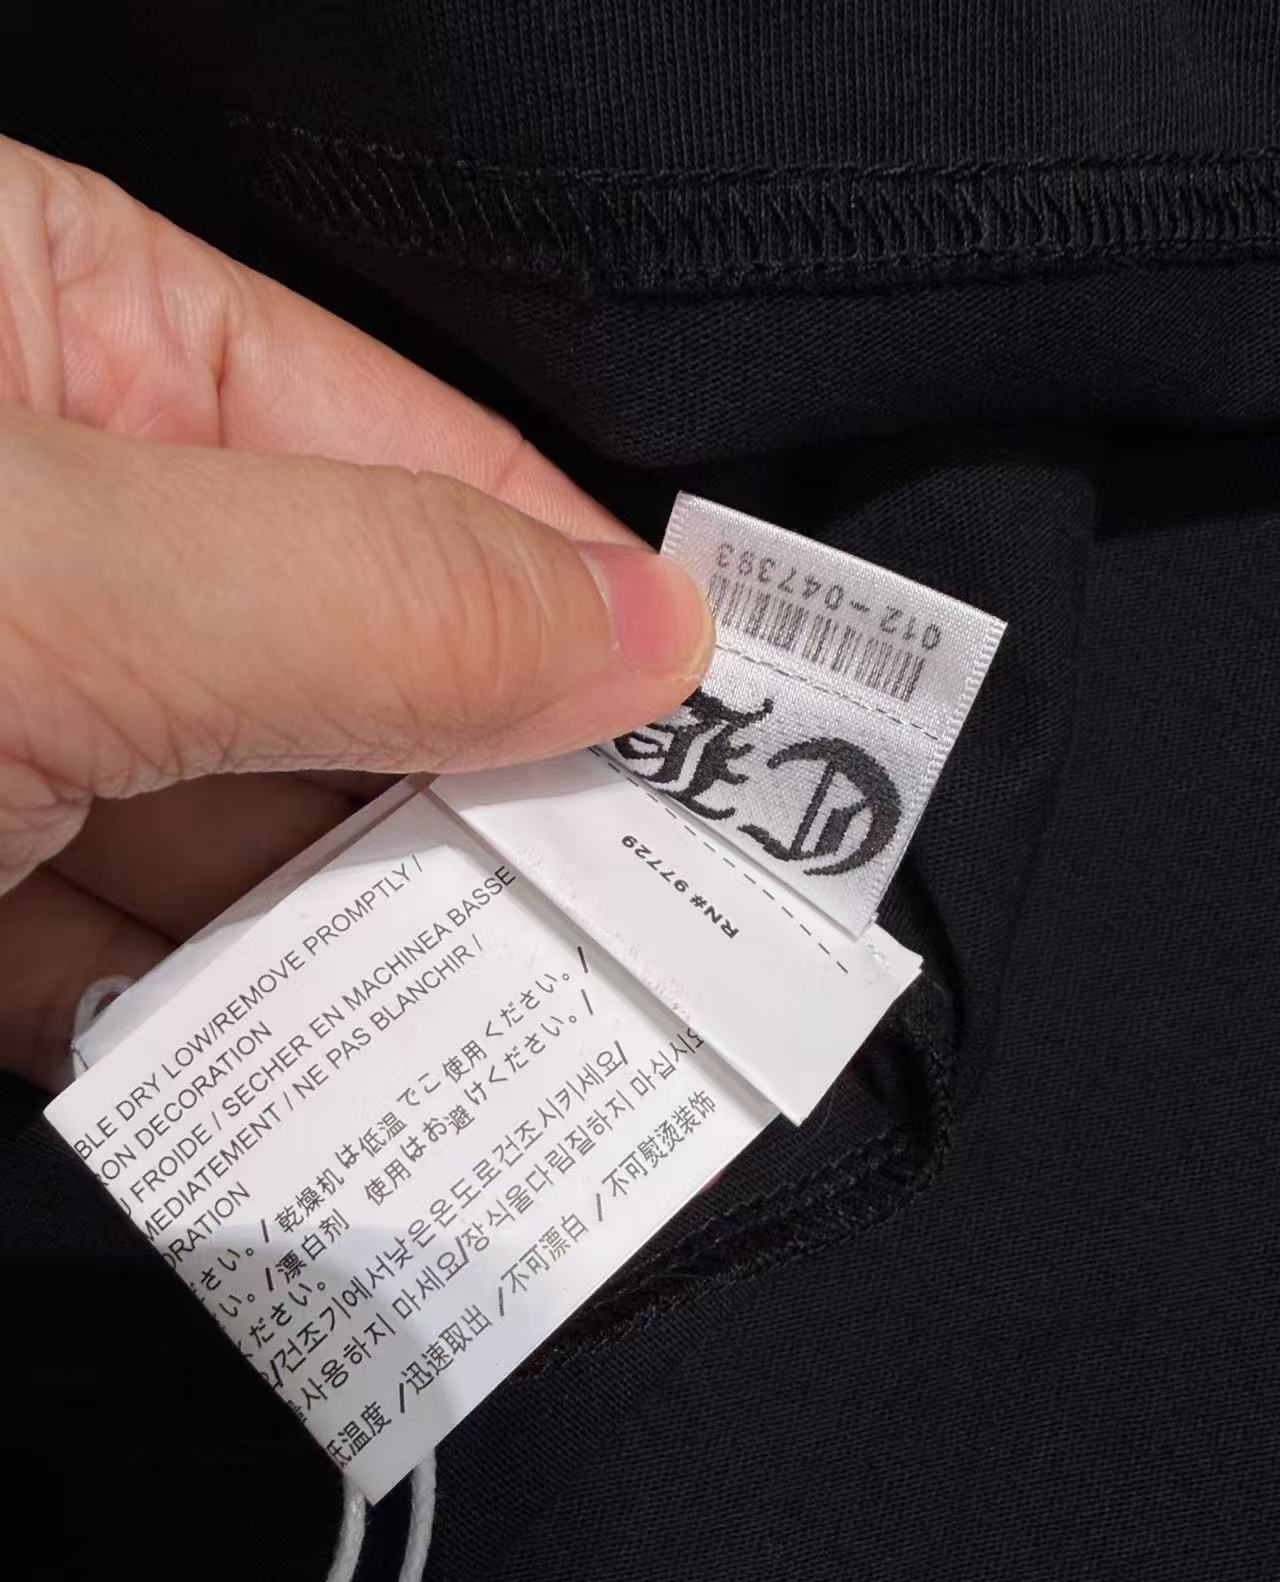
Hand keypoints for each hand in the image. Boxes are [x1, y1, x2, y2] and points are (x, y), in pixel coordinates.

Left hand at [0, 140, 711, 1086]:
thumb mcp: (54, 574)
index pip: (401, 445)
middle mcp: (42, 504)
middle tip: (638, 925)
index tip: (727, 737)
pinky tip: (294, 1073)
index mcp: (51, 313)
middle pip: (342, 651)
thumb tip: (650, 627)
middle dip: (480, 796)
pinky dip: (204, 1031)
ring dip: (353, 945)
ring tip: (494, 1028)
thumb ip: (366, 596)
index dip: (579, 590)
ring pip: (238, 826)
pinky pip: (113, 951)